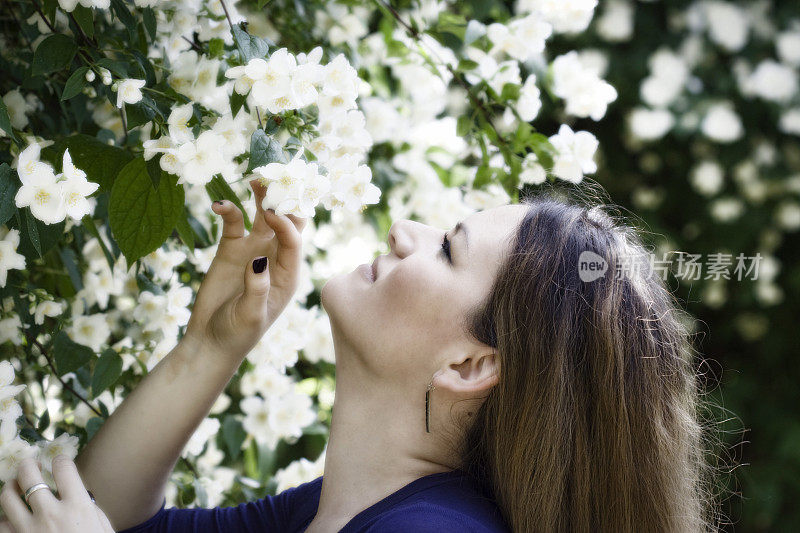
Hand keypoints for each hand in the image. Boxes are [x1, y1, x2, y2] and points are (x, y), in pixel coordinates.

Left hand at [0, 456, 113, 532]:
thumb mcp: (102, 527)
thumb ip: (88, 508)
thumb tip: (77, 494)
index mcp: (77, 506)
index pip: (63, 467)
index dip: (60, 460)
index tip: (59, 462)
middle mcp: (51, 514)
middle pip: (29, 475)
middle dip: (28, 464)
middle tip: (30, 464)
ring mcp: (29, 530)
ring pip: (7, 497)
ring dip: (11, 488)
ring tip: (15, 487)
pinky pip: (0, 525)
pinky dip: (4, 519)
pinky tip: (11, 518)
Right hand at [182, 179, 306, 360]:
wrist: (211, 341)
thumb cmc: (238, 333)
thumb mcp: (250, 316)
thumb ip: (257, 289)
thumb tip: (259, 261)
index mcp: (288, 274)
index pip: (293, 241)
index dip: (286, 224)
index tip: (272, 212)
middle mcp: (276, 257)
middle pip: (287, 221)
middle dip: (285, 201)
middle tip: (276, 178)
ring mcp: (254, 250)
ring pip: (263, 215)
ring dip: (262, 197)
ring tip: (255, 178)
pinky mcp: (231, 248)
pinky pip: (234, 222)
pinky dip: (229, 210)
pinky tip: (219, 204)